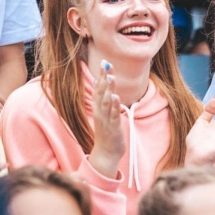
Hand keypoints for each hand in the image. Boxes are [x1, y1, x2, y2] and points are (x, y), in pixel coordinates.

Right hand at [89, 61, 124, 178]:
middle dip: (104, 78)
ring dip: (108, 89)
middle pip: (101, 92)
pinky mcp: (113, 127)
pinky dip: (114, 106)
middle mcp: (100, 112)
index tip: (104, 62)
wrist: (106, 153)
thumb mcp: (103, 112)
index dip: (101, 75)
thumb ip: (101, 97)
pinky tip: (115, 97)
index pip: (99, 88)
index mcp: (98, 107)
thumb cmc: (107, 131)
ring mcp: (105, 119)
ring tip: (111, 77)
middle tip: (106, 64)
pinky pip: (113, 115)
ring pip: (106, 102)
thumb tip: (99, 81)